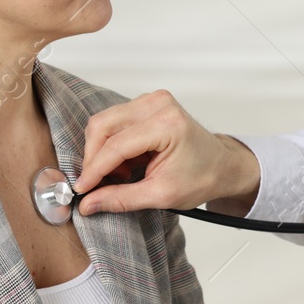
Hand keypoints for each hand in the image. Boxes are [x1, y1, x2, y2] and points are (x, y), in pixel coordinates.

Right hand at [72, 90, 260, 214]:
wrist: (222, 166)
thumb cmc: (202, 177)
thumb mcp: (162, 195)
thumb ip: (121, 198)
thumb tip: (88, 203)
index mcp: (167, 124)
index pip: (116, 146)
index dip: (94, 169)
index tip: (80, 189)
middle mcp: (159, 105)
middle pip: (103, 126)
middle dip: (93, 158)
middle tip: (95, 184)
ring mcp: (153, 100)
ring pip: (106, 122)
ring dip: (103, 151)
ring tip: (119, 175)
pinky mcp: (148, 103)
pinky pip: (116, 121)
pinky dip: (113, 144)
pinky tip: (125, 163)